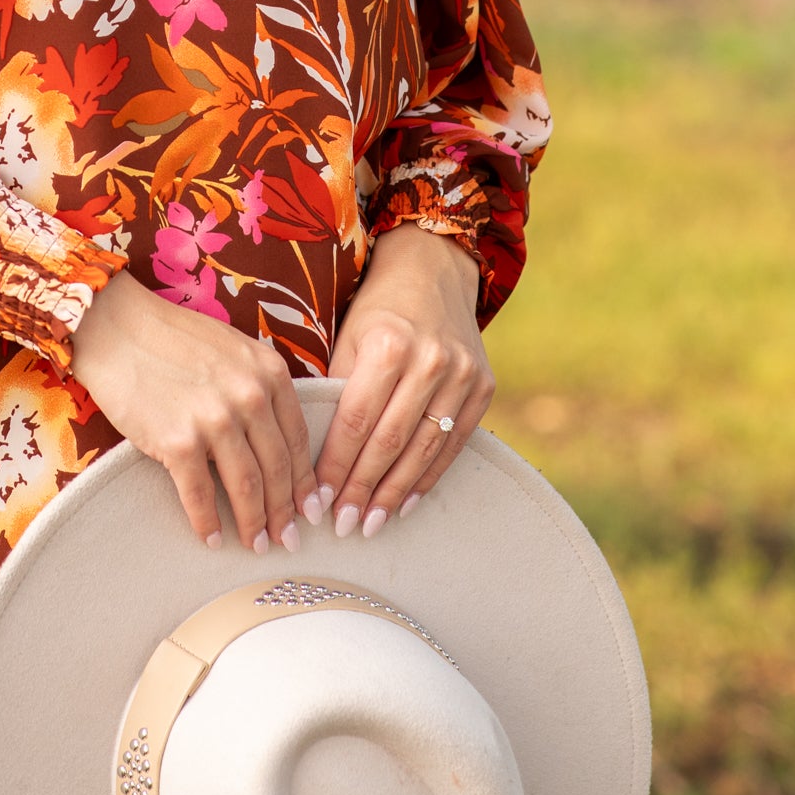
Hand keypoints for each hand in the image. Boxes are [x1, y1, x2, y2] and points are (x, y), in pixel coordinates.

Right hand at [69, 270, 321, 550]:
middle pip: (277, 469)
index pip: (298, 439)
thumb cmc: (170, 338)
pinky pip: (200, 494)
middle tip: (288, 541)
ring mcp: (215, 420)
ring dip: (254, 524)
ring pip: (247, 487)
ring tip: (255, 545)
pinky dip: (208, 523)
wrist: (114, 327)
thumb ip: (258, 386)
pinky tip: (212, 539)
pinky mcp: (178, 441)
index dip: (304, 481)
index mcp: (268, 372)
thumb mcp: (233, 350)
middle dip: (285, 512)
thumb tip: (274, 439)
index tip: (309, 508)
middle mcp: (250, 396)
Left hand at [317, 224, 491, 539]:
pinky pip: (454, 443)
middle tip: (342, 524)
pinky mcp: (484, 387)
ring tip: (370, 522)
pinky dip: (429, 476)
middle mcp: (430, 361)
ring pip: (424, 448)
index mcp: (388, 344)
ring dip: (395, 492)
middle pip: (390, 441)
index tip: (317, 499)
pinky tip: (406, 502)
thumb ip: (337, 386)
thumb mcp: (346, 334)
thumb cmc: (377, 307)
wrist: (435, 269)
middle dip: (363, 488)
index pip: (356, 420)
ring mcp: (462, 375)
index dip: (335, 465)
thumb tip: (310, 453)